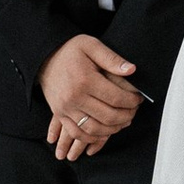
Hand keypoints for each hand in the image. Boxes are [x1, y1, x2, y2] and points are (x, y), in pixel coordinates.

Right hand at [40, 32, 140, 163]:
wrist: (45, 58)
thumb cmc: (71, 51)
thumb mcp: (92, 45)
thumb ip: (112, 58)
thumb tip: (132, 70)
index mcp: (85, 80)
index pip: (115, 98)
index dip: (131, 101)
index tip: (138, 99)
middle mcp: (74, 97)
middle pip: (107, 116)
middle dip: (126, 116)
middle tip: (134, 112)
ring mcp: (65, 109)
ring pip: (94, 129)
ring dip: (112, 129)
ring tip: (122, 122)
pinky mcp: (60, 115)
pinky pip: (77, 133)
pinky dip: (92, 137)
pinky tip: (104, 131)